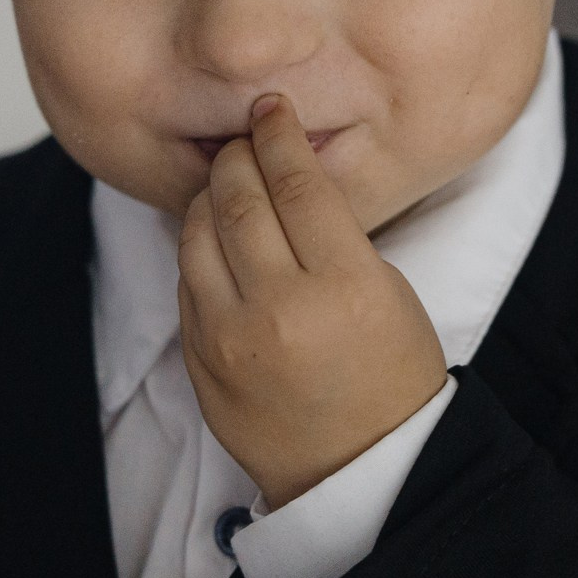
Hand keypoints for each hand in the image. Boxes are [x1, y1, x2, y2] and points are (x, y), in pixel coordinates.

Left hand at [178, 95, 447, 505]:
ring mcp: (232, 338)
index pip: (298, 184)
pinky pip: (186, 281)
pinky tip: (216, 236)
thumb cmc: (390, 376)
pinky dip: (199, 247)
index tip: (272, 111)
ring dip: (209, 195)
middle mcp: (281, 308)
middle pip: (240, 199)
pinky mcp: (201, 361)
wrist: (360, 466)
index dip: (280, 136)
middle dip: (239, 155)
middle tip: (245, 137)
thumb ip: (334, 235)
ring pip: (198, 234)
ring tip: (226, 182)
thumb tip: (286, 176)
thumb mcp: (388, 291)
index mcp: (345, 286)